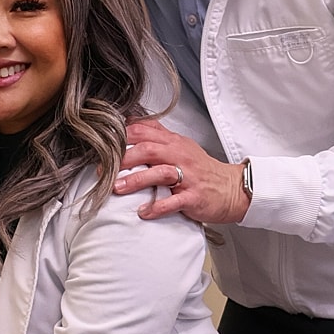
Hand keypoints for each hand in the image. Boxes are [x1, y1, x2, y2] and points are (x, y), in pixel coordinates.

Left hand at [114, 117, 249, 224]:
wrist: (231, 188)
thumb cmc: (202, 169)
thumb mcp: (181, 145)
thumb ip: (157, 134)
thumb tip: (132, 122)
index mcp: (174, 143)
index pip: (143, 132)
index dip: (121, 137)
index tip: (102, 147)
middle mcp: (179, 156)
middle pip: (148, 150)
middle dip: (123, 159)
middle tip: (104, 170)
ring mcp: (188, 176)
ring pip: (159, 173)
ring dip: (135, 181)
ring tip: (117, 188)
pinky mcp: (194, 197)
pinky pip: (174, 202)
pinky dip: (157, 208)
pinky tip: (144, 212)